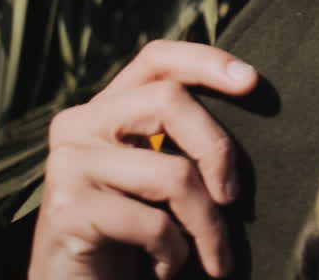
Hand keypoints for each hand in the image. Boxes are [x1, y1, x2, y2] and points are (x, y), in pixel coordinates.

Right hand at [28, 40, 258, 279]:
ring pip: (172, 172)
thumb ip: (183, 139)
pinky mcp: (66, 209)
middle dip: (218, 150)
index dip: (206, 61)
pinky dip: (175, 254)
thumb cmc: (134, 237)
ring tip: (214, 258)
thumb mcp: (161, 177)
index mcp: (106, 109)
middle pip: (170, 101)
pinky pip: (152, 223)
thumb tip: (250, 94)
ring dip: (208, 225)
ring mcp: (68, 164)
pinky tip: (165, 269)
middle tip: (233, 199)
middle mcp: (78, 124)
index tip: (252, 82)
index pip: (157, 59)